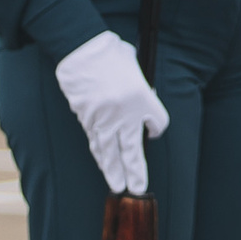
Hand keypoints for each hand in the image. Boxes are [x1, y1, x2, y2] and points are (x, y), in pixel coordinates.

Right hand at [54, 32, 169, 194]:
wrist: (81, 50)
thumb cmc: (112, 54)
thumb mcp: (136, 68)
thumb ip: (143, 90)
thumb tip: (145, 106)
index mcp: (142, 96)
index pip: (158, 123)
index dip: (156, 128)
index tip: (153, 130)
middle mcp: (125, 112)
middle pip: (132, 149)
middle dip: (135, 171)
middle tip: (137, 189)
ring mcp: (104, 118)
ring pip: (110, 152)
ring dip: (114, 171)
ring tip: (118, 186)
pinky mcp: (87, 119)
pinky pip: (96, 142)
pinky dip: (100, 156)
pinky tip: (104, 166)